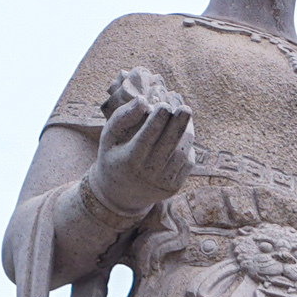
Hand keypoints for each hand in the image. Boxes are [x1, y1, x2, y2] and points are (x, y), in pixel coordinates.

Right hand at [87, 68, 194, 222]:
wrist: (119, 195)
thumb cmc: (114, 156)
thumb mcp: (109, 137)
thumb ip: (122, 117)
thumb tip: (143, 100)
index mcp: (129, 161)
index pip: (147, 137)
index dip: (157, 120)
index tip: (164, 104)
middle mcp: (147, 174)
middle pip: (169, 145)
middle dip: (179, 124)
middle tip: (185, 108)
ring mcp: (162, 183)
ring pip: (182, 153)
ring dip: (186, 133)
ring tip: (184, 116)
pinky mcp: (174, 187)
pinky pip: (187, 163)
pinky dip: (187, 147)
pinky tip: (182, 135)